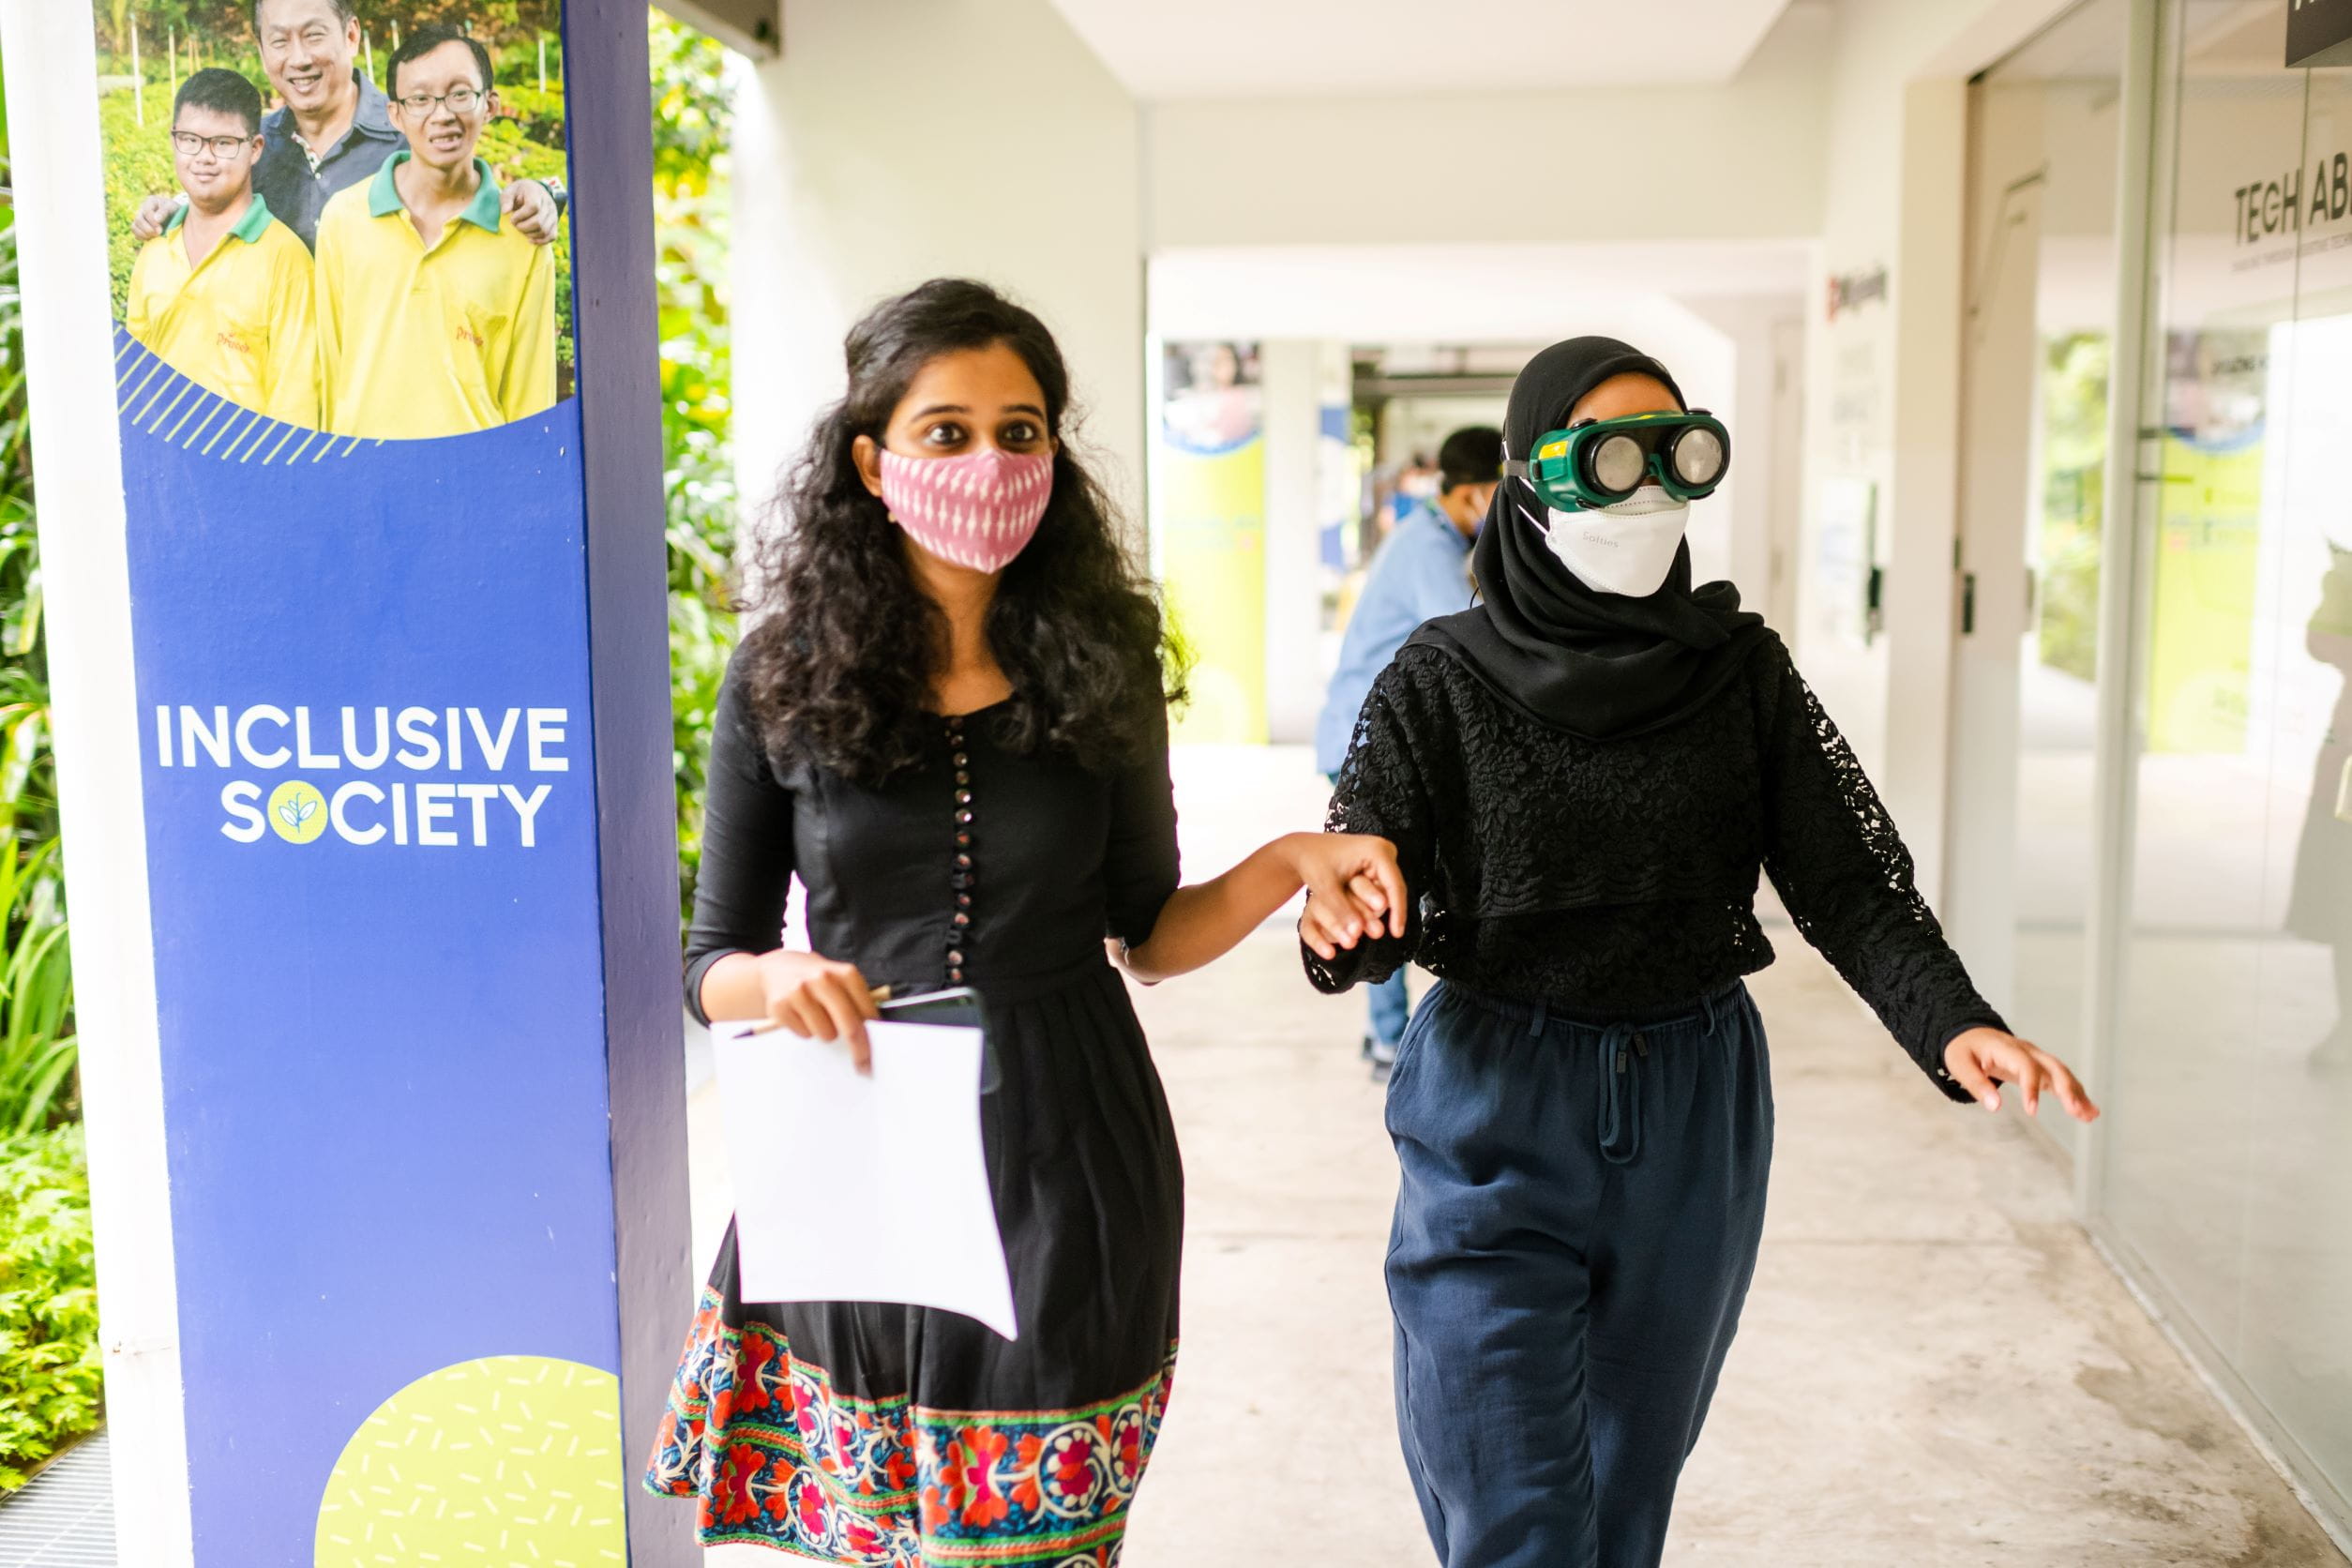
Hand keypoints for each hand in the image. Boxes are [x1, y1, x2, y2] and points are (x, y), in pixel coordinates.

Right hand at [132, 193, 179, 241]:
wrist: (176, 215)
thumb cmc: (174, 210)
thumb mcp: (172, 208)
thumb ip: (164, 212)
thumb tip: (156, 220)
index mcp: (150, 201)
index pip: (146, 211)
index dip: (152, 221)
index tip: (160, 229)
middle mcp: (142, 209)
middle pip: (138, 219)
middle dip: (148, 229)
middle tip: (158, 234)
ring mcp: (139, 218)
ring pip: (134, 226)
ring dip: (144, 234)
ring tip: (155, 237)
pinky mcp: (139, 226)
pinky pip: (135, 233)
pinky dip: (141, 237)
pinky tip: (151, 239)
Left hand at [505, 179, 560, 244]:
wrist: (534, 191)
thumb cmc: (518, 193)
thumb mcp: (509, 191)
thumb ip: (506, 200)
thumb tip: (505, 212)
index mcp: (536, 192)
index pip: (533, 207)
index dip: (521, 216)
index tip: (512, 218)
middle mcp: (548, 203)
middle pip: (539, 222)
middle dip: (524, 227)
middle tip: (516, 225)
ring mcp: (554, 214)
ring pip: (544, 231)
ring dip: (530, 234)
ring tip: (522, 230)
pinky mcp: (555, 223)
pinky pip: (552, 236)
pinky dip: (541, 241)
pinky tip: (530, 239)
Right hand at [756, 949, 880, 1070]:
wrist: (778, 968)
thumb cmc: (817, 980)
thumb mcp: (840, 980)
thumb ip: (857, 1002)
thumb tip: (872, 1034)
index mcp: (845, 973)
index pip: (867, 1012)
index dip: (874, 1035)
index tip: (877, 1052)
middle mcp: (823, 979)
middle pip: (849, 1027)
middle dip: (859, 1051)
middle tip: (863, 1065)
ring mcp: (799, 991)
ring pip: (826, 1034)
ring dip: (825, 1033)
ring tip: (818, 1017)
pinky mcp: (780, 1005)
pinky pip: (804, 1034)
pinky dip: (805, 1030)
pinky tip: (801, 1015)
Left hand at [1289, 832, 1406, 961]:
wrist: (1304, 848)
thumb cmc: (1313, 862)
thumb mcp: (1326, 887)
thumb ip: (1341, 910)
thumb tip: (1356, 932)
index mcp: (1377, 850)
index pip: (1395, 886)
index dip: (1398, 912)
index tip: (1397, 934)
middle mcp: (1383, 850)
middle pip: (1394, 888)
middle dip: (1390, 912)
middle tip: (1388, 934)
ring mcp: (1380, 856)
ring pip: (1387, 889)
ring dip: (1381, 909)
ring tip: (1375, 930)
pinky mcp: (1375, 864)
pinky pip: (1380, 887)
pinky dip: (1374, 903)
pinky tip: (1370, 918)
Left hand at [1943, 1027, 2098, 1122]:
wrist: (1968, 1033)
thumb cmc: (1963, 1049)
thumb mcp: (1960, 1065)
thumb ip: (1977, 1084)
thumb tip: (1995, 1107)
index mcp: (2006, 1048)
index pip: (2025, 1066)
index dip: (2031, 1087)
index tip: (2031, 1112)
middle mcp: (2027, 1050)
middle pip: (2053, 1066)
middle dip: (2067, 1089)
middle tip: (2076, 1111)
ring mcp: (2035, 1057)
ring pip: (2062, 1073)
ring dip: (2077, 1093)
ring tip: (2091, 1115)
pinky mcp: (2039, 1067)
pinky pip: (2060, 1080)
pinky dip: (2074, 1094)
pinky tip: (2087, 1112)